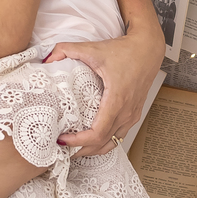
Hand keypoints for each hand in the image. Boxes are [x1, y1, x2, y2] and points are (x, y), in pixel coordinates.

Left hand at [45, 29, 162, 154]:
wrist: (149, 49)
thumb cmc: (127, 51)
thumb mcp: (93, 48)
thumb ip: (67, 50)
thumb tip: (47, 58)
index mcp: (117, 100)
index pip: (97, 133)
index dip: (78, 141)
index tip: (63, 139)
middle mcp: (126, 112)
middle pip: (102, 143)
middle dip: (81, 149)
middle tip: (62, 148)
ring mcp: (131, 115)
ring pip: (111, 143)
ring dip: (92, 149)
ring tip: (73, 148)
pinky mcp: (133, 114)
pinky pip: (118, 136)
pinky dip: (103, 142)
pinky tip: (90, 140)